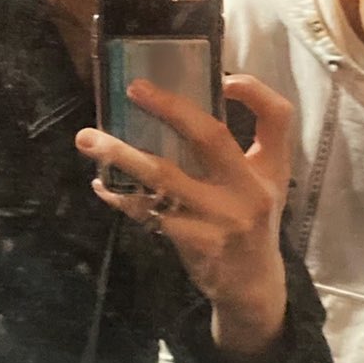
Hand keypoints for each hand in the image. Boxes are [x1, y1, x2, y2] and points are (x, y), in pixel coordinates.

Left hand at [76, 73, 291, 358]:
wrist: (252, 285)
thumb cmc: (255, 218)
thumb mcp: (269, 180)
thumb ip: (253, 139)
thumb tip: (213, 90)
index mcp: (269, 169)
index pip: (276, 116)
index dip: (254, 91)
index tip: (225, 78)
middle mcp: (248, 190)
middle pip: (210, 137)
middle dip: (170, 108)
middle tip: (133, 89)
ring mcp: (219, 218)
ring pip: (164, 177)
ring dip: (121, 155)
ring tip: (87, 138)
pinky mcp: (193, 241)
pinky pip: (147, 211)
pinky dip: (119, 196)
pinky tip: (102, 183)